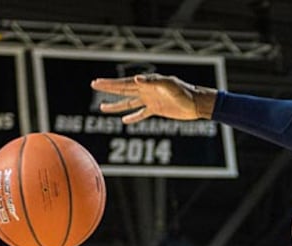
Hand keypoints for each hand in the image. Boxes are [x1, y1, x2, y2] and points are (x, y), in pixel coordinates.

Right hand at [90, 73, 215, 123]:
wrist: (197, 104)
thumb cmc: (185, 92)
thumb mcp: (169, 85)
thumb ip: (153, 82)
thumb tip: (136, 78)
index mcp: (147, 83)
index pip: (124, 83)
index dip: (110, 83)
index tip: (97, 83)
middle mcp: (147, 90)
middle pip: (124, 90)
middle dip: (109, 89)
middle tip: (94, 85)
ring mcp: (151, 100)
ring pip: (129, 103)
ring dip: (116, 105)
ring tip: (102, 107)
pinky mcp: (157, 110)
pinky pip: (142, 114)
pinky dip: (133, 117)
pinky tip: (124, 120)